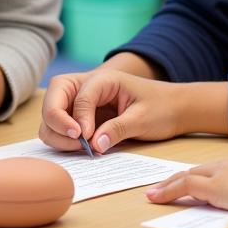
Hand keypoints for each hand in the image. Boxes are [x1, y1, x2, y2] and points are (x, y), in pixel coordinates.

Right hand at [39, 69, 184, 152]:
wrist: (174, 109)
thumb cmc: (161, 108)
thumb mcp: (143, 119)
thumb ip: (118, 129)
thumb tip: (95, 144)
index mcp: (103, 79)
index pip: (79, 96)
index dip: (78, 119)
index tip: (85, 139)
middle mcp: (86, 87)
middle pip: (54, 99)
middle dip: (57, 121)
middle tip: (77, 142)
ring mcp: (82, 102)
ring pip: (52, 115)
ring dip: (58, 133)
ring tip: (82, 148)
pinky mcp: (82, 118)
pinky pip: (62, 127)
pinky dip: (63, 139)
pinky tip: (82, 148)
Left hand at [144, 153, 227, 209]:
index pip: (211, 171)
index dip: (193, 178)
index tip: (181, 185)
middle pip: (195, 171)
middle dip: (175, 180)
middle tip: (158, 188)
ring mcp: (224, 172)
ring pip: (188, 176)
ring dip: (169, 185)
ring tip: (153, 194)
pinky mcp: (218, 185)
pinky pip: (187, 186)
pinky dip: (170, 191)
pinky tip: (156, 198)